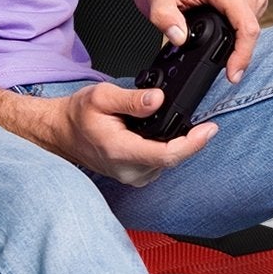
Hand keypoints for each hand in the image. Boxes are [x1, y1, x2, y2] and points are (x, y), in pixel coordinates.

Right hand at [43, 80, 217, 186]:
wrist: (62, 132)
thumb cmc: (78, 115)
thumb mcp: (101, 96)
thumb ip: (131, 98)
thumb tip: (158, 99)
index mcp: (121, 151)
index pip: (167, 154)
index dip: (193, 143)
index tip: (210, 129)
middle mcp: (128, 170)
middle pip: (173, 158)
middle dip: (190, 139)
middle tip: (202, 121)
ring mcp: (132, 176)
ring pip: (169, 162)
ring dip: (179, 144)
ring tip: (179, 124)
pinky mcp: (136, 176)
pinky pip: (161, 163)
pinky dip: (168, 148)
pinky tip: (164, 135)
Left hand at [146, 0, 267, 82]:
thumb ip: (164, 18)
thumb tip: (179, 38)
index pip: (246, 29)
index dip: (242, 57)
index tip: (233, 75)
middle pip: (247, 32)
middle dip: (229, 47)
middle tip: (201, 43)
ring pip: (249, 27)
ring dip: (232, 36)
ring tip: (207, 25)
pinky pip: (249, 19)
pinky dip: (234, 26)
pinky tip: (218, 20)